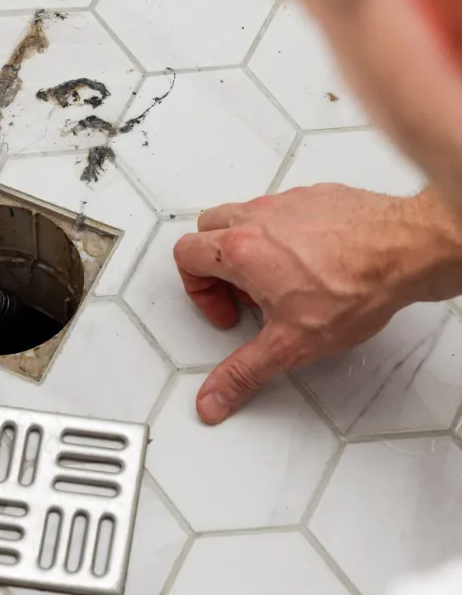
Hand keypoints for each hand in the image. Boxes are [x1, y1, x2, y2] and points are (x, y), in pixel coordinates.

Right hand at [174, 184, 461, 423]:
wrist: (408, 251)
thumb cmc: (356, 287)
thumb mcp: (290, 345)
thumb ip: (242, 373)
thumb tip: (213, 398)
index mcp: (240, 250)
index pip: (185, 255)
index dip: (198, 290)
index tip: (228, 311)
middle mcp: (257, 218)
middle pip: (206, 229)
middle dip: (215, 265)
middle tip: (243, 294)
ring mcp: (286, 203)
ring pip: (242, 216)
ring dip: (246, 247)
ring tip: (277, 280)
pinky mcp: (314, 196)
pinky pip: (280, 210)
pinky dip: (282, 233)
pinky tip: (309, 262)